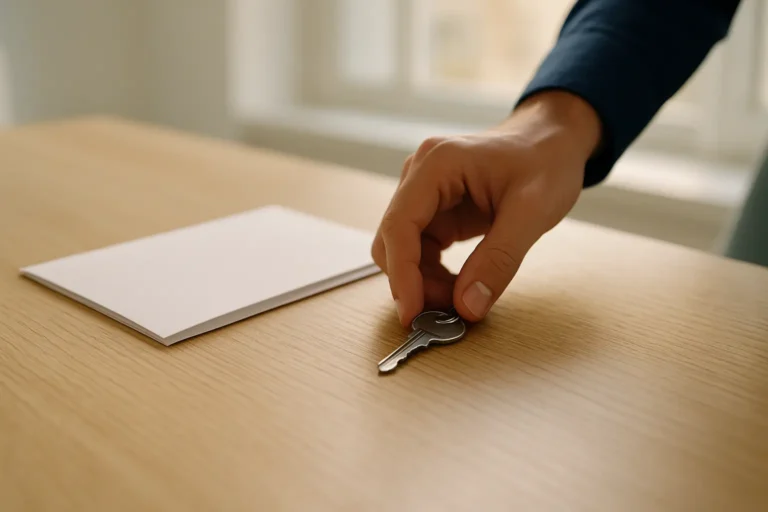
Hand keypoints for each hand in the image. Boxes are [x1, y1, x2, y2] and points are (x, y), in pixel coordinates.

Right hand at [371, 91, 601, 325]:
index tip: (412, 314)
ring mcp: (425, 193)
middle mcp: (420, 176)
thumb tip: (468, 306)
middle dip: (414, 282)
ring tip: (462, 300)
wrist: (554, 142)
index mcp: (437, 165)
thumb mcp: (533, 211)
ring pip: (403, 251)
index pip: (399, 225)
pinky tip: (460, 286)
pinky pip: (420, 251)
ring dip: (424, 282)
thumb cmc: (546, 162)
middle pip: (392, 241)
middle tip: (449, 312)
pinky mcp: (435, 210)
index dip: (401, 274)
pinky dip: (434, 275)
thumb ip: (499, 260)